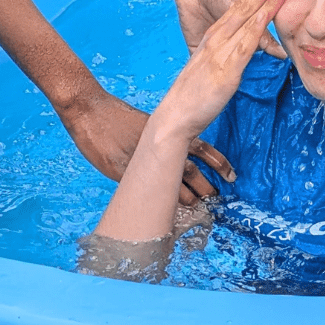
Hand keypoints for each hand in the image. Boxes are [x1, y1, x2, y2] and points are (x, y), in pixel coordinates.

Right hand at [58, 79, 234, 204]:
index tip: (233, 176)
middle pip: (190, 170)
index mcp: (168, 131)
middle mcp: (159, 146)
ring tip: (198, 206)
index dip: (219, 163)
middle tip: (217, 198)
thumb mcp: (149, 122)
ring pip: (172, 183)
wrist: (91, 113)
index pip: (203, 148)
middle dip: (206, 186)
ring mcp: (142, 161)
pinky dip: (159, 201)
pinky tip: (167, 211)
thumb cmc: (119, 116)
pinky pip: (147, 191)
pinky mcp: (123, 172)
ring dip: (187, 197)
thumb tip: (180, 150)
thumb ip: (165, 135)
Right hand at [154, 0, 288, 141]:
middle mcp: (217, 40)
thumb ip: (224, 63)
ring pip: (248, 19)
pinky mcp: (226, 67)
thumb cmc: (191, 100)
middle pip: (244, 7)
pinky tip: (269, 12)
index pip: (238, 10)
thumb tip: (236, 64)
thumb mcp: (210, 74)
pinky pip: (246, 41)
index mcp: (213, 40)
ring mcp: (221, 51)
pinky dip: (259, 25)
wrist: (173, 116)